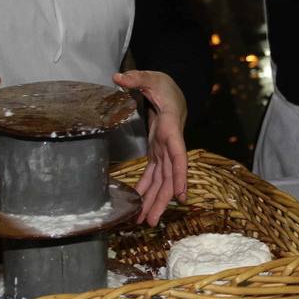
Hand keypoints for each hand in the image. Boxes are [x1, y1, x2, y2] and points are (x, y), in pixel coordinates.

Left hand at [114, 70, 187, 226]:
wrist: (172, 89)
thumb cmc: (164, 83)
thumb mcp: (150, 77)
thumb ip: (135, 78)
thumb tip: (117, 77)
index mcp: (171, 129)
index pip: (179, 155)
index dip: (180, 175)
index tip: (180, 195)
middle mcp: (171, 144)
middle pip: (170, 177)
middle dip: (162, 200)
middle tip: (152, 221)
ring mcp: (164, 150)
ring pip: (162, 180)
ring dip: (155, 201)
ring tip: (145, 221)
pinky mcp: (157, 152)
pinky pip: (154, 174)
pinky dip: (148, 189)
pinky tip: (142, 205)